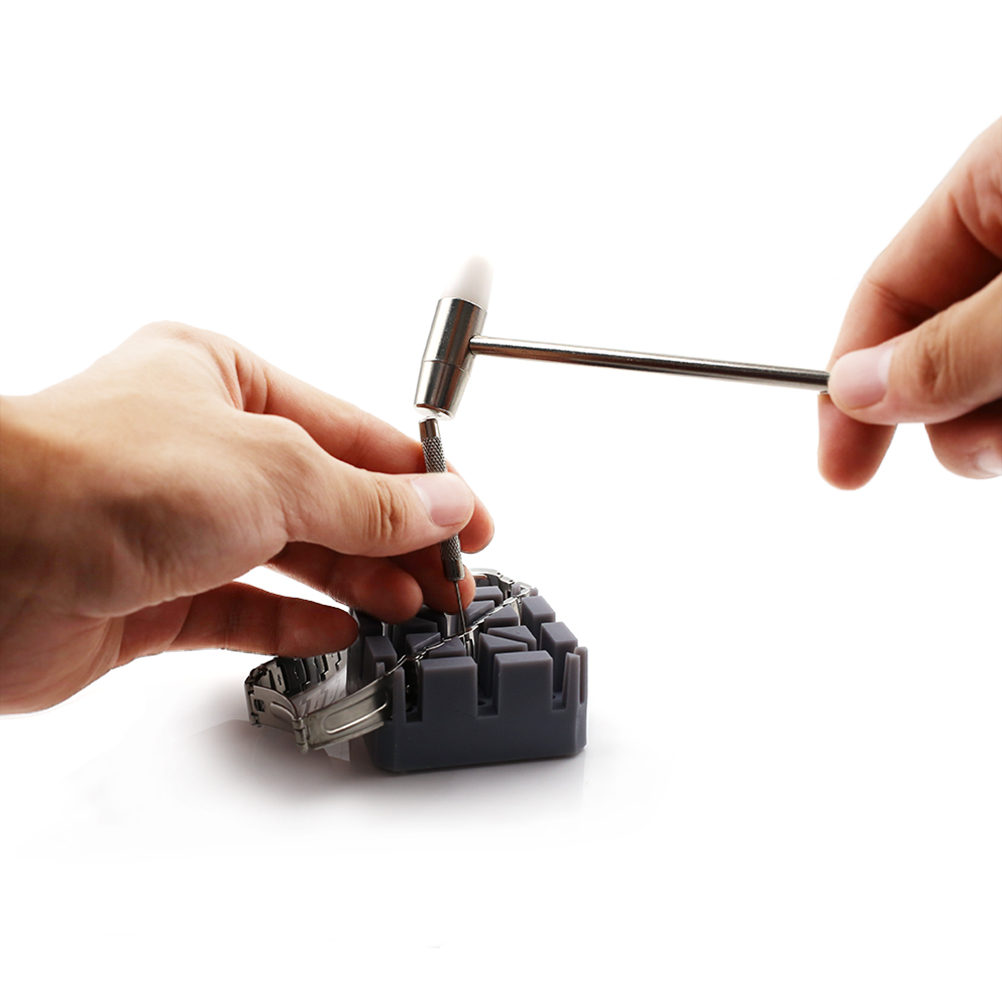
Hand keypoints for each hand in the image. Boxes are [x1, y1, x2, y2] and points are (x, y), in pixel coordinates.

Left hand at [0, 322, 492, 711]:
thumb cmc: (96, 476)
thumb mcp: (273, 471)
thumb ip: (368, 499)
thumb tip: (444, 503)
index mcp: (225, 382)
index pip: (352, 433)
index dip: (421, 479)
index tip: (472, 520)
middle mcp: (202, 449)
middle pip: (328, 498)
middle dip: (395, 540)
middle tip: (449, 582)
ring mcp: (178, 524)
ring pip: (292, 557)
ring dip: (355, 583)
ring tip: (410, 611)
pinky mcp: (154, 594)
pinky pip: (243, 610)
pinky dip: (294, 622)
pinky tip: (339, 631)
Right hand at [819, 118, 1001, 487]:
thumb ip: (953, 346)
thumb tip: (858, 390)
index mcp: (1001, 180)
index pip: (886, 290)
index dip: (851, 381)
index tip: (838, 463)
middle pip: (940, 342)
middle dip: (947, 412)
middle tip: (980, 451)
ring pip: (994, 377)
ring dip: (1001, 423)